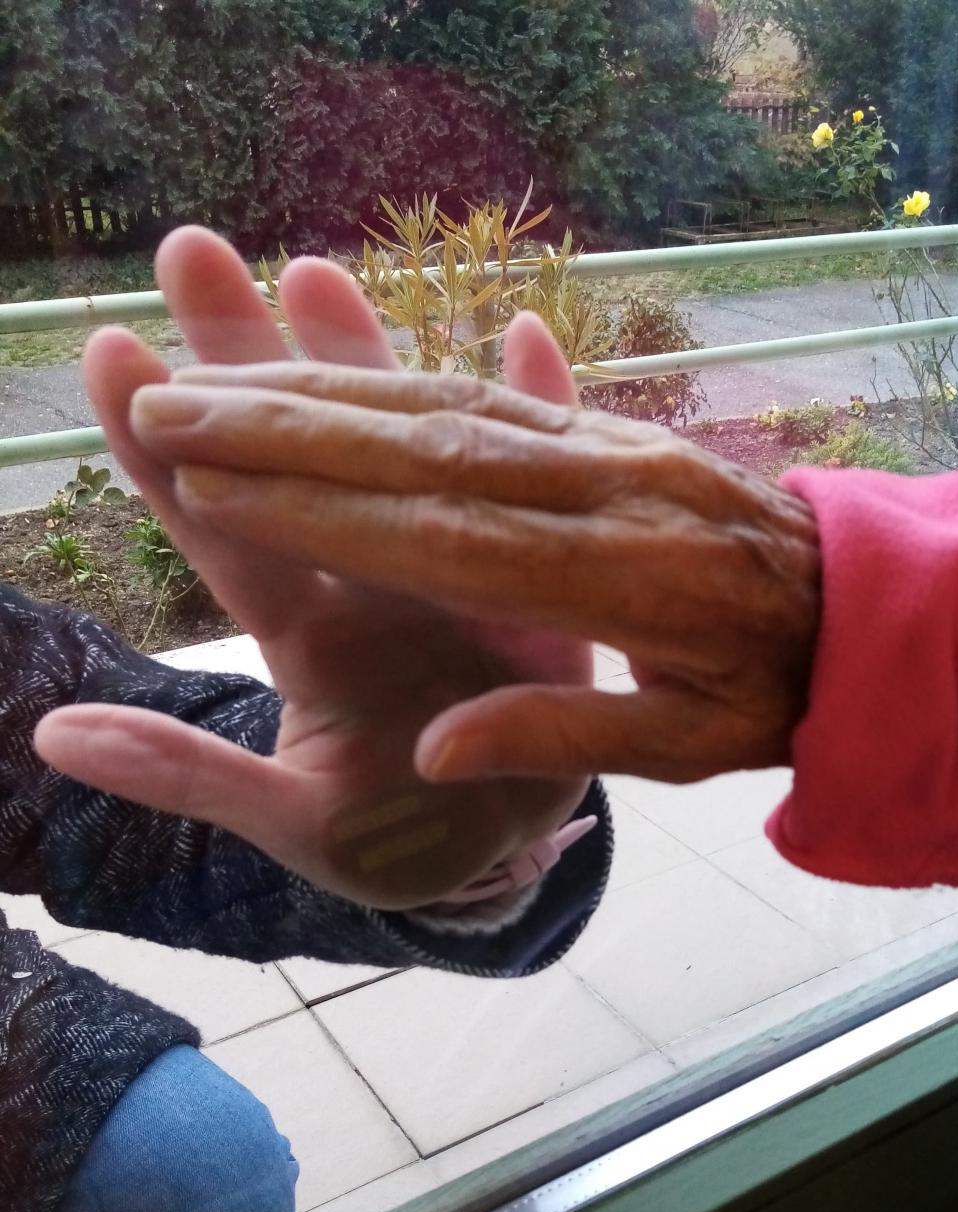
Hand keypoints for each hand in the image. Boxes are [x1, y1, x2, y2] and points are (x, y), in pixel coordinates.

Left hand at [34, 228, 590, 910]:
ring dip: (366, 360)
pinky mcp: (539, 586)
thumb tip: (52, 738)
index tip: (113, 355)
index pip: (225, 532)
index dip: (169, 450)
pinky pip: (542, 492)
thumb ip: (189, 776)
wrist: (498, 853)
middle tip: (192, 249)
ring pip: (403, 451)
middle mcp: (370, 585)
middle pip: (300, 461)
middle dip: (244, 356)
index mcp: (308, 640)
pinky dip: (542, 419)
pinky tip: (526, 341)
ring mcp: (453, 575)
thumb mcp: (289, 825)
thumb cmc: (393, 843)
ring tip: (318, 268)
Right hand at [123, 360, 822, 784]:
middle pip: (425, 450)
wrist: (873, 608)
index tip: (214, 489)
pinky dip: (406, 372)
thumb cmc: (773, 693)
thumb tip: (430, 752)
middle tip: (166, 399)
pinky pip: (500, 389)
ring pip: (450, 402)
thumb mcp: (683, 750)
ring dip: (327, 381)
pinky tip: (339, 348)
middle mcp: (606, 498)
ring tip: (218, 367)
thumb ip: (557, 739)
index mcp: (620, 587)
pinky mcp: (616, 428)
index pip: (445, 542)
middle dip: (286, 424)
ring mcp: (613, 451)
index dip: (324, 513)